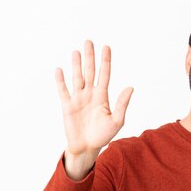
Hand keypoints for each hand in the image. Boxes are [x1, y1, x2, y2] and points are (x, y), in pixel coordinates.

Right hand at [55, 40, 133, 157]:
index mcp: (102, 97)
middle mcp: (90, 94)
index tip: (106, 47)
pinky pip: (63, 91)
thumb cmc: (103, 136)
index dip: (105, 61)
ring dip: (76, 65)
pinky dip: (61, 81)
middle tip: (89, 41)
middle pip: (90, 72)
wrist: (87, 148)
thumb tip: (131, 87)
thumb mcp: (116, 121)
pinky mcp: (67, 106)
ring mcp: (78, 99)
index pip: (104, 75)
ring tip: (76, 51)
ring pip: (77, 78)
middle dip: (90, 57)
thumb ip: (122, 104)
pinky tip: (60, 70)